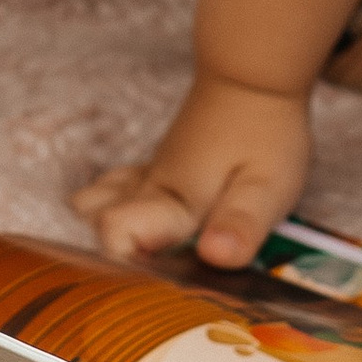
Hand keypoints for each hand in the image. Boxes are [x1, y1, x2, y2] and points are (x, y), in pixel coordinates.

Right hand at [70, 75, 315, 268]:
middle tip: (147, 282)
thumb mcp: (268, 185)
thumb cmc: (264, 132)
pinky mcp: (155, 166)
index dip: (124, 268)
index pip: (114, 235)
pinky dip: (115, 211)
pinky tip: (143, 233)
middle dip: (107, 259)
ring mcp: (146, 174)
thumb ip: (241, 222)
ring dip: (105, 233)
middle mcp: (146, 188)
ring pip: (95, 205)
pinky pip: (114, 191)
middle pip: (94, 227)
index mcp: (170, 199)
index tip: (153, 287)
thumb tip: (215, 255)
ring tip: (141, 261)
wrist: (253, 75)